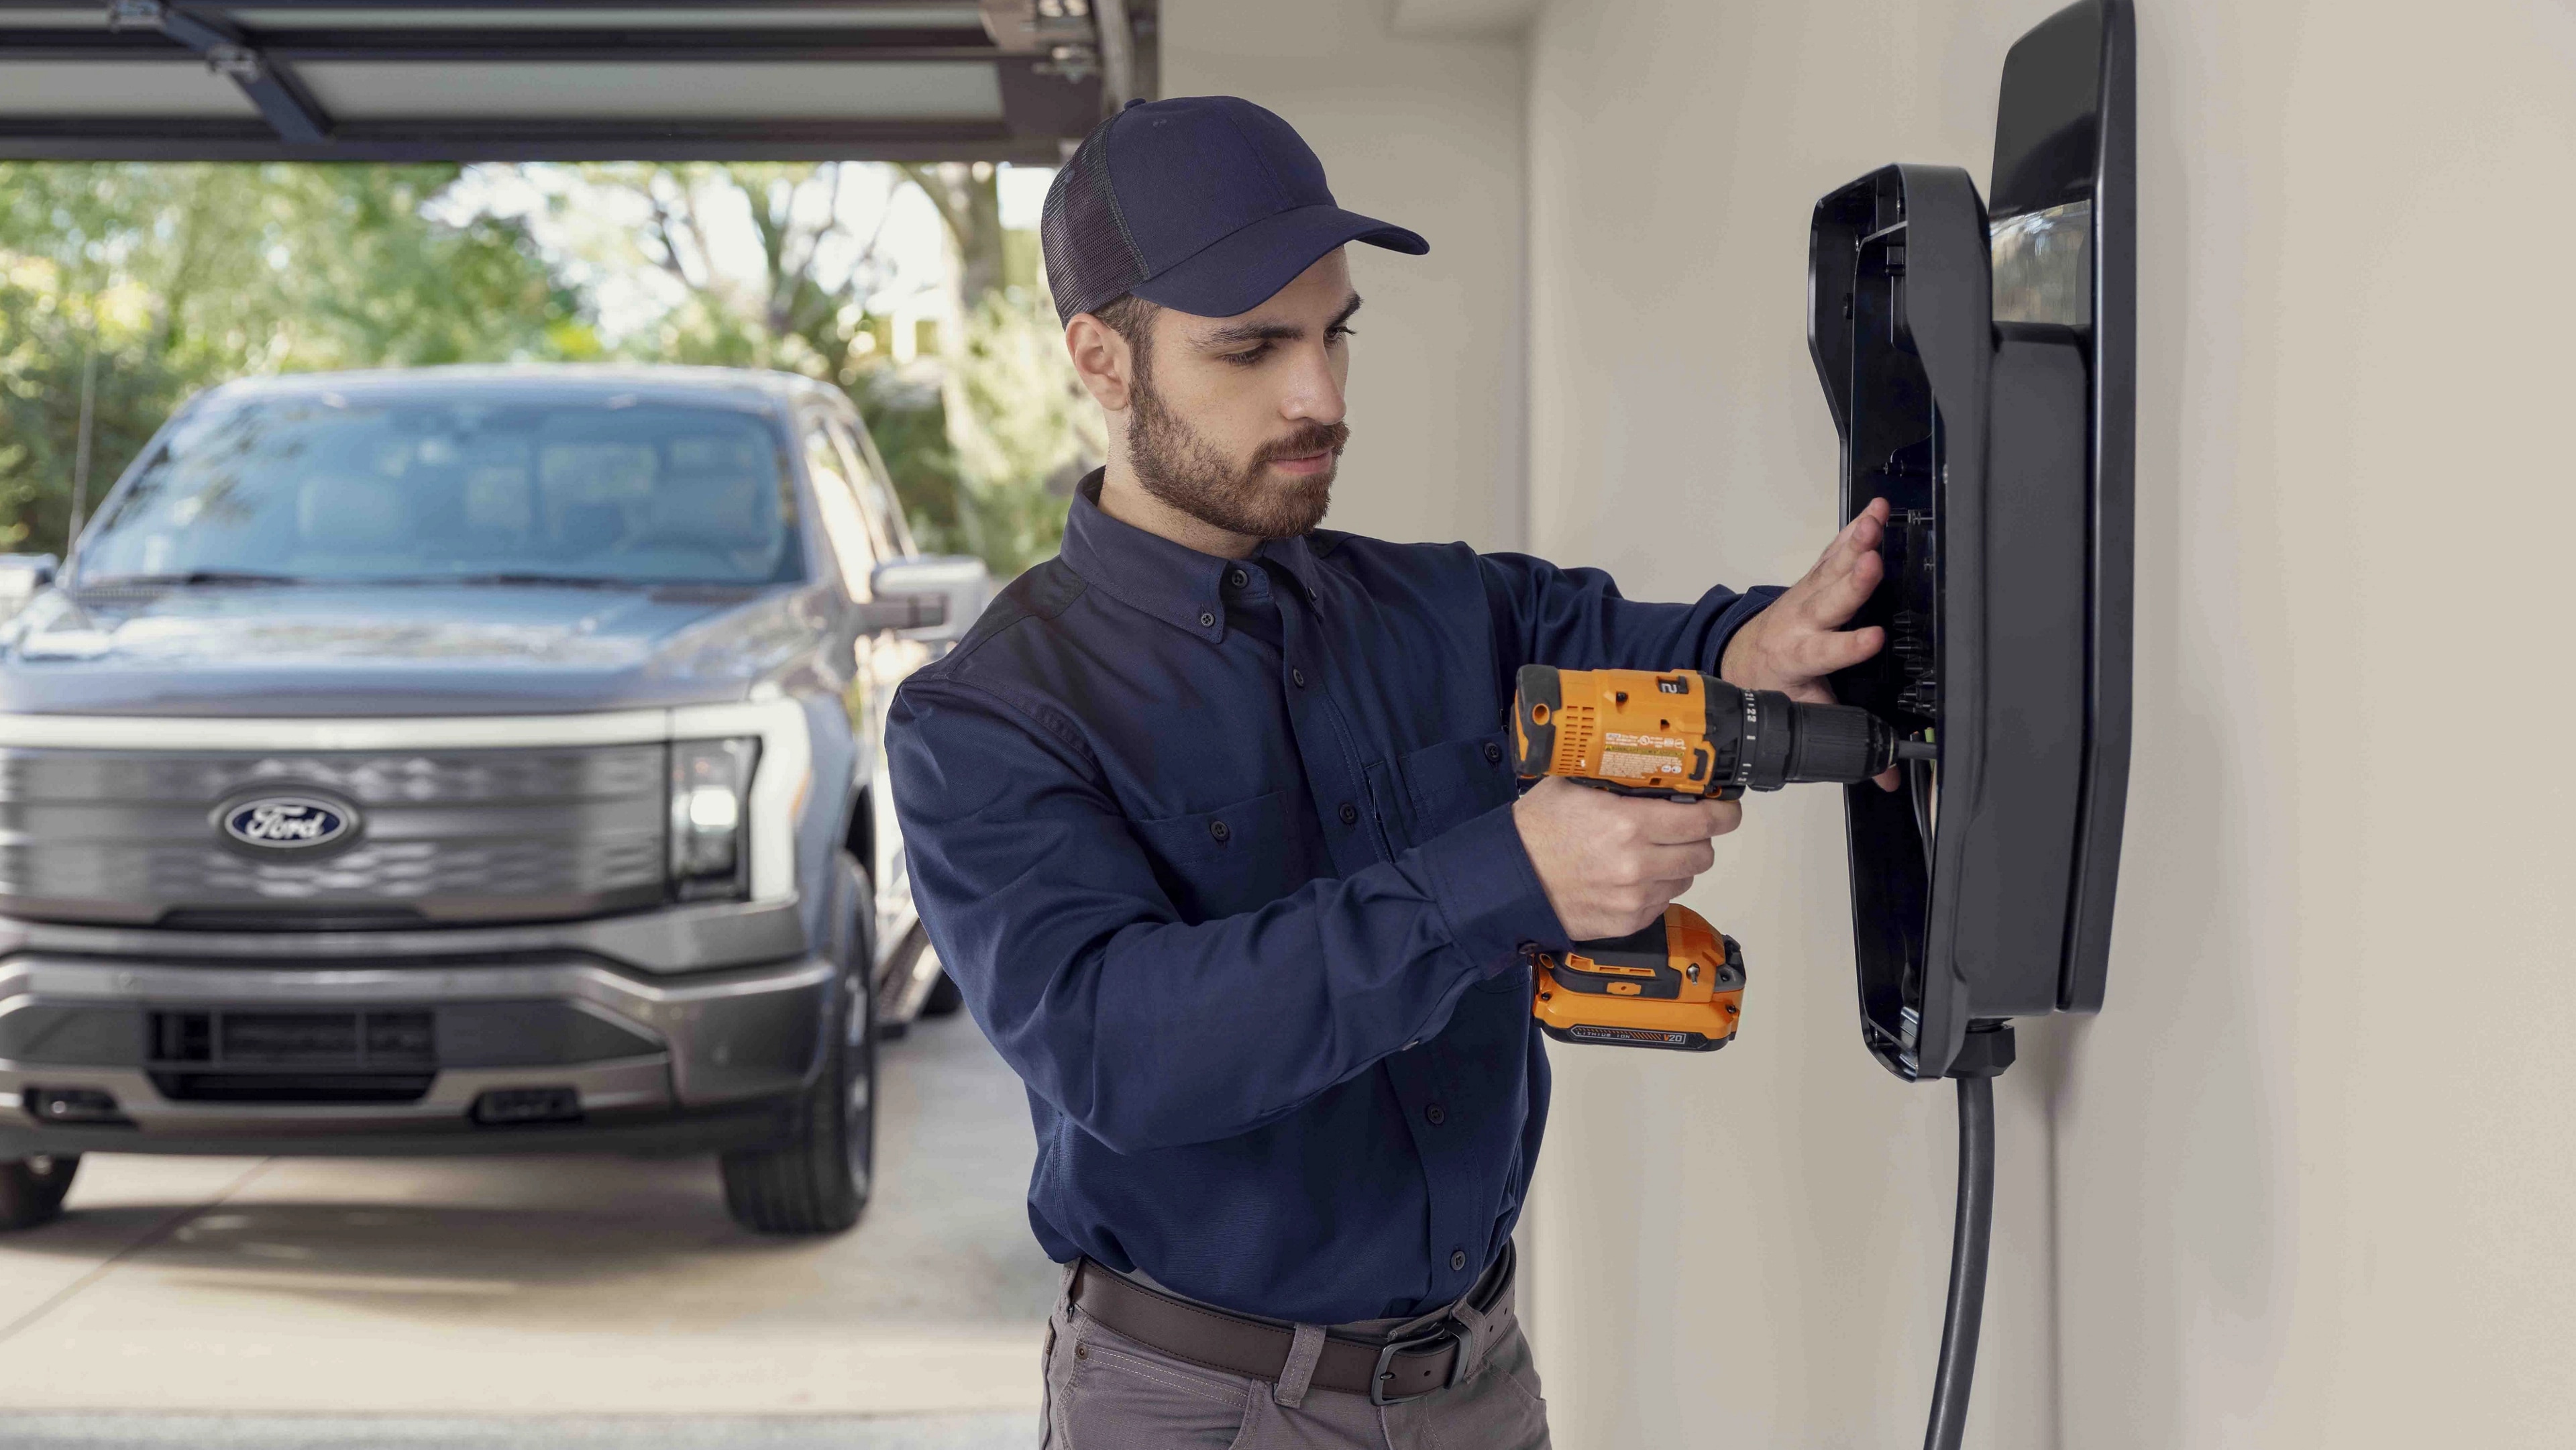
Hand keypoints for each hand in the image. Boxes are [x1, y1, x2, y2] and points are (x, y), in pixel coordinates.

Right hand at [1512, 776, 1740, 940]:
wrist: (1507, 880)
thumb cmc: (1535, 832)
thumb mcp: (1573, 785)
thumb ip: (1616, 777)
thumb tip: (1652, 767)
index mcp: (1628, 823)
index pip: (1703, 820)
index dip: (1724, 813)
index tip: (1727, 810)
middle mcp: (1637, 863)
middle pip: (1703, 853)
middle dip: (1699, 839)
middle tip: (1685, 830)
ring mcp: (1634, 897)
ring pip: (1685, 878)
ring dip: (1676, 864)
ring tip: (1648, 853)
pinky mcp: (1627, 921)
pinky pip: (1662, 902)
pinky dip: (1655, 889)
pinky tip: (1629, 877)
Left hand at [1720, 497, 1899, 788]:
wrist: (1743, 657)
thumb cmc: (1778, 685)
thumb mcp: (1807, 714)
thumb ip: (1843, 738)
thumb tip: (1885, 776)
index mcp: (1800, 658)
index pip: (1827, 652)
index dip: (1850, 645)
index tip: (1875, 638)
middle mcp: (1801, 622)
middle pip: (1829, 601)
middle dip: (1852, 583)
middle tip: (1872, 564)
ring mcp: (1806, 597)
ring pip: (1832, 569)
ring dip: (1856, 544)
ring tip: (1877, 522)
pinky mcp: (1813, 580)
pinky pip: (1834, 552)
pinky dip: (1854, 531)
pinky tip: (1875, 512)